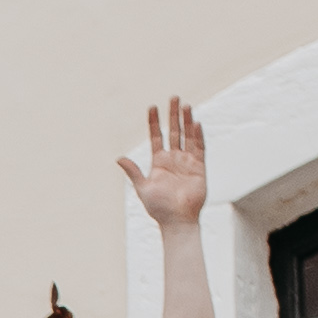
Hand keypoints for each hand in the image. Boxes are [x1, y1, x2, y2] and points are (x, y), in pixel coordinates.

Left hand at [120, 94, 208, 228]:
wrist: (177, 220)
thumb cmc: (159, 208)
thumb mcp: (142, 188)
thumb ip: (133, 172)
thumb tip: (119, 158)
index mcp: (159, 162)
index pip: (156, 137)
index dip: (154, 122)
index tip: (152, 107)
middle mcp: (173, 159)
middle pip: (174, 131)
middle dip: (173, 115)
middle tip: (174, 97)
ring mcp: (187, 161)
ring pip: (188, 136)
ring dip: (187, 121)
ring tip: (186, 105)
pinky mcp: (199, 167)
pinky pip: (199, 148)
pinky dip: (198, 136)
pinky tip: (196, 124)